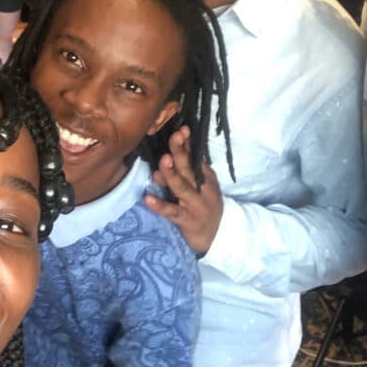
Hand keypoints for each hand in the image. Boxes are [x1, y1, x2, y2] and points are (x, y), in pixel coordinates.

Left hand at [145, 124, 222, 254]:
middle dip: (181, 152)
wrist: (218, 236)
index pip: (195, 158)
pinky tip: (148, 198)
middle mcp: (202, 189)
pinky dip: (161, 205)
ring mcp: (195, 205)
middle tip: (174, 136)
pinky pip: (172, 213)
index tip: (181, 129)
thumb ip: (183, 174)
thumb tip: (164, 158)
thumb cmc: (203, 207)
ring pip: (182, 188)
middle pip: (189, 169)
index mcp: (205, 179)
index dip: (188, 144)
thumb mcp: (200, 188)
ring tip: (163, 160)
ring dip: (172, 174)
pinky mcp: (187, 221)